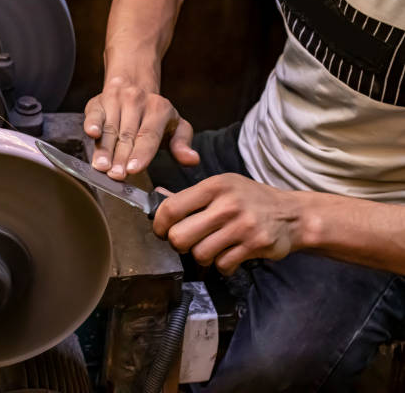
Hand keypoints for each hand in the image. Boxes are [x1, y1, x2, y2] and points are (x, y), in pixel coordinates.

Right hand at [84, 76, 199, 180]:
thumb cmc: (155, 115)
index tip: (133, 169)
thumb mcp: (175, 126)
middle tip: (116, 175)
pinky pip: (94, 114)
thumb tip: (192, 159)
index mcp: (159, 108)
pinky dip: (92, 123)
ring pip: (110, 129)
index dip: (141, 153)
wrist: (133, 85)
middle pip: (127, 135)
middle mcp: (137, 101)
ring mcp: (115, 100)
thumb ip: (182, 144)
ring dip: (104, 149)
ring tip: (101, 167)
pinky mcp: (97, 103)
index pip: (149, 135)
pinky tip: (91, 134)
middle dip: (120, 157)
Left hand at [153, 173, 302, 274]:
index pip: (171, 208)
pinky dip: (222, 265)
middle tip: (188, 242)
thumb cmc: (250, 200)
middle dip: (179, 245)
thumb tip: (157, 195)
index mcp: (214, 186)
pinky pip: (222, 265)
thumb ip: (190, 196)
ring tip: (213, 247)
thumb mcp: (222, 188)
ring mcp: (242, 225)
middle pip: (180, 237)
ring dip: (202, 256)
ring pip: (200, 255)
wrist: (292, 214)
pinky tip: (230, 254)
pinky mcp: (255, 244)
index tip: (163, 231)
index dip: (159, 225)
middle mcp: (227, 204)